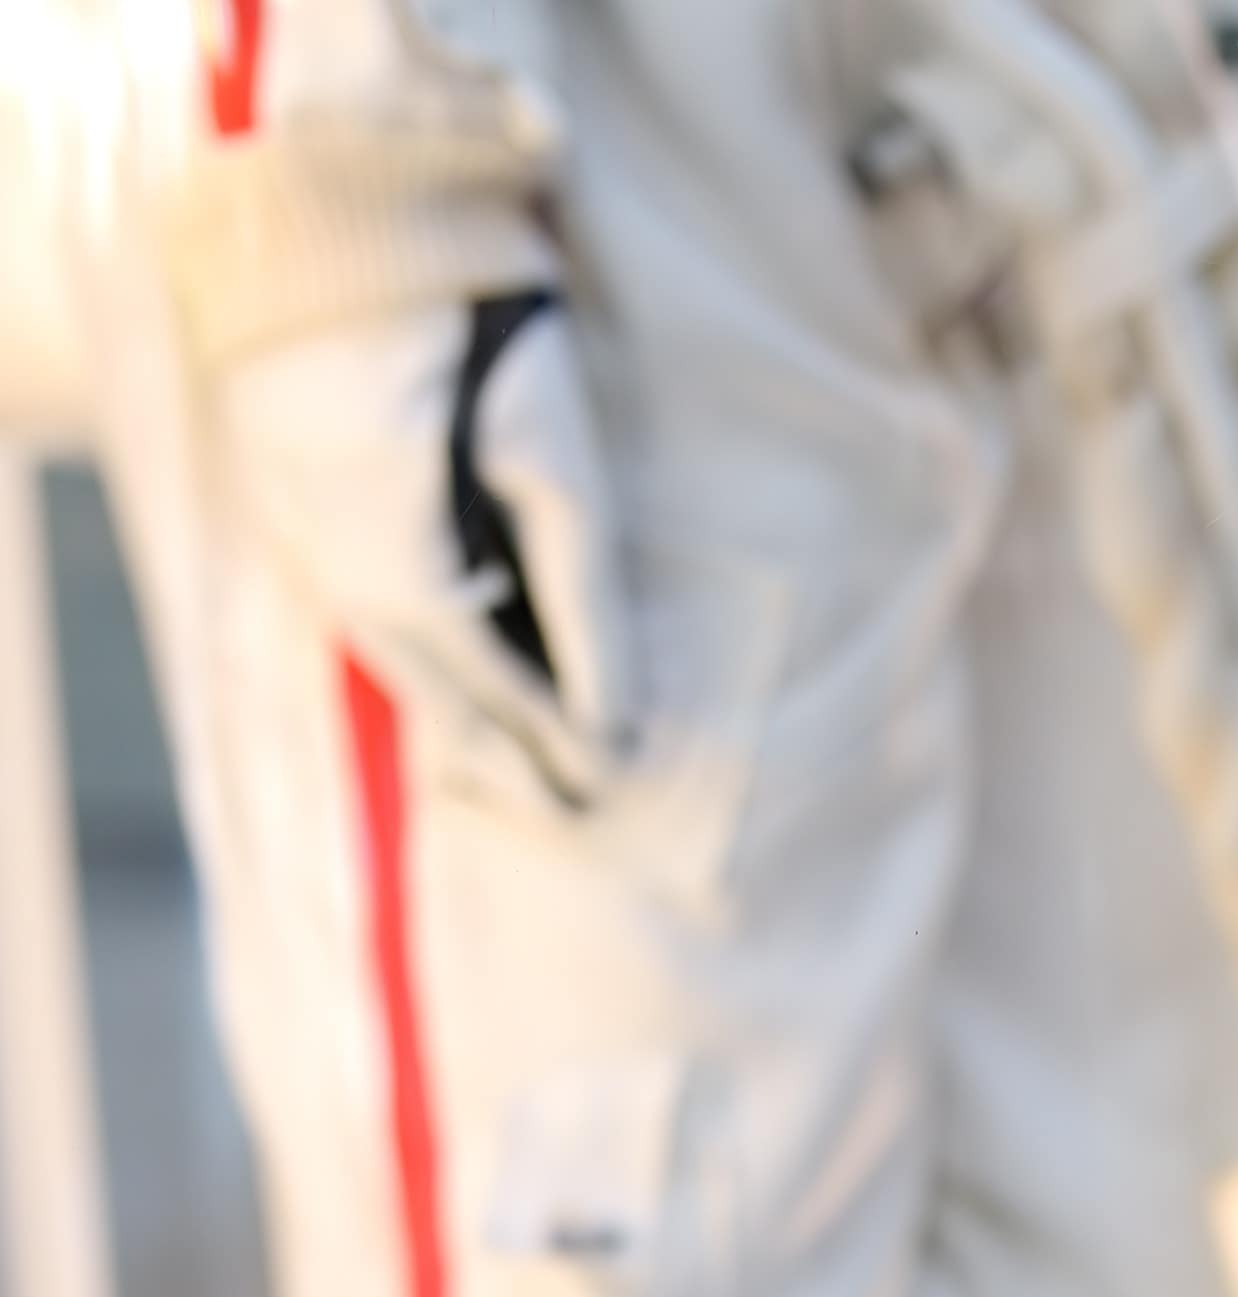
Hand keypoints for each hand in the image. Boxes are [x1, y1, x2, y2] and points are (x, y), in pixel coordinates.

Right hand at [215, 292, 628, 798]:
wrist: (346, 225)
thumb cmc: (476, 341)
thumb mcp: (559, 472)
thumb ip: (589, 605)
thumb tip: (621, 727)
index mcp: (418, 585)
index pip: (507, 701)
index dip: (561, 750)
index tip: (613, 792)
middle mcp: (355, 583)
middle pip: (447, 702)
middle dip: (511, 762)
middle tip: (570, 815)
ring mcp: (317, 543)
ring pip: (399, 664)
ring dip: (460, 722)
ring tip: (510, 774)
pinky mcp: (303, 501)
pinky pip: (367, 614)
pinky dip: (417, 661)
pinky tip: (444, 670)